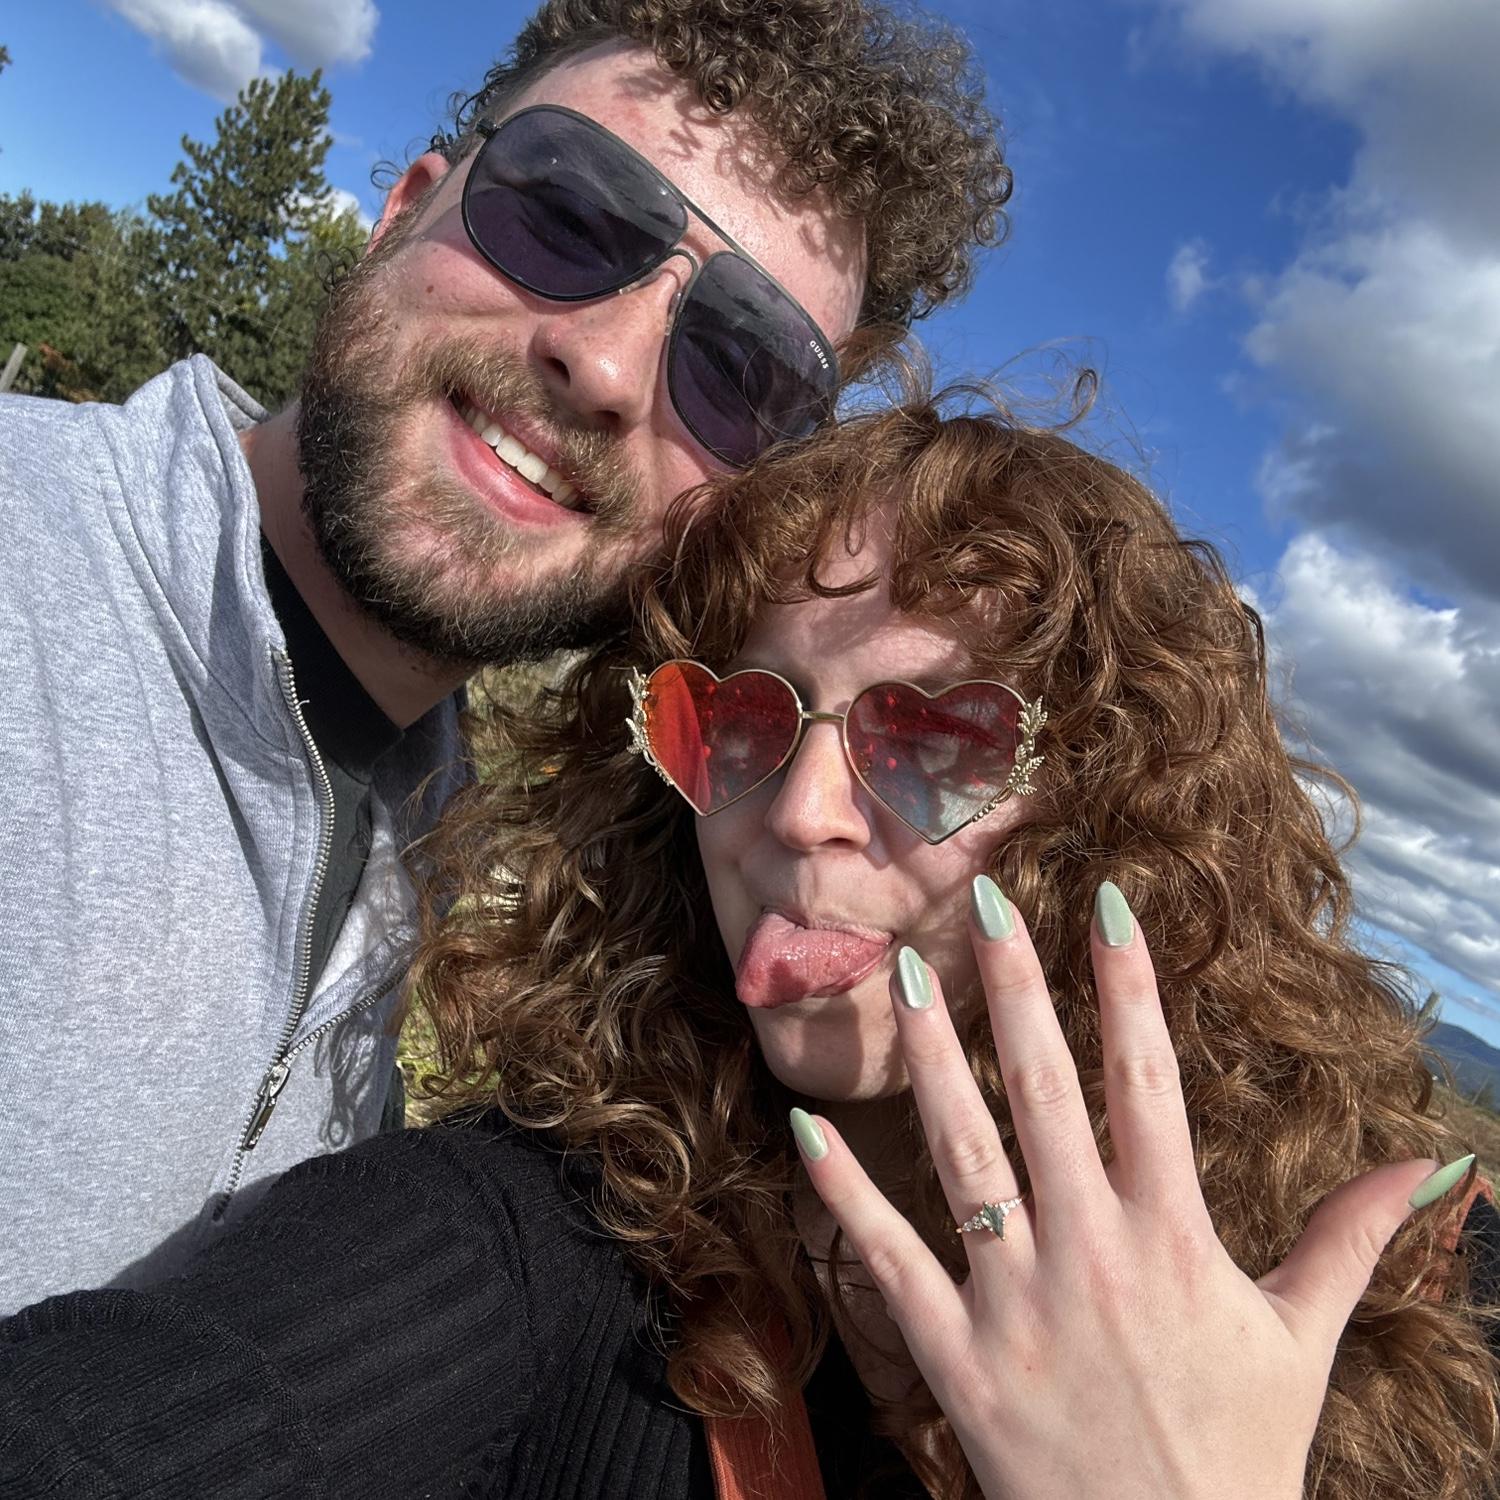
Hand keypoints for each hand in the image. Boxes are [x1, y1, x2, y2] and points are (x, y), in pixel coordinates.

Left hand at [792, 878, 1455, 1499]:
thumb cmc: (1239, 1454)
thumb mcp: (1302, 1339)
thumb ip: (1352, 1240)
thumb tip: (1436, 1164)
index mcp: (1176, 1239)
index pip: (1149, 1083)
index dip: (1128, 986)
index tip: (1107, 902)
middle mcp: (1091, 1254)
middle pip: (1046, 1093)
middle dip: (1015, 990)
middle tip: (982, 903)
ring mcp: (1015, 1303)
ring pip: (963, 1153)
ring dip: (929, 1059)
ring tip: (904, 974)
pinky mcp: (955, 1358)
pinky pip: (890, 1260)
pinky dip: (846, 1194)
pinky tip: (808, 1127)